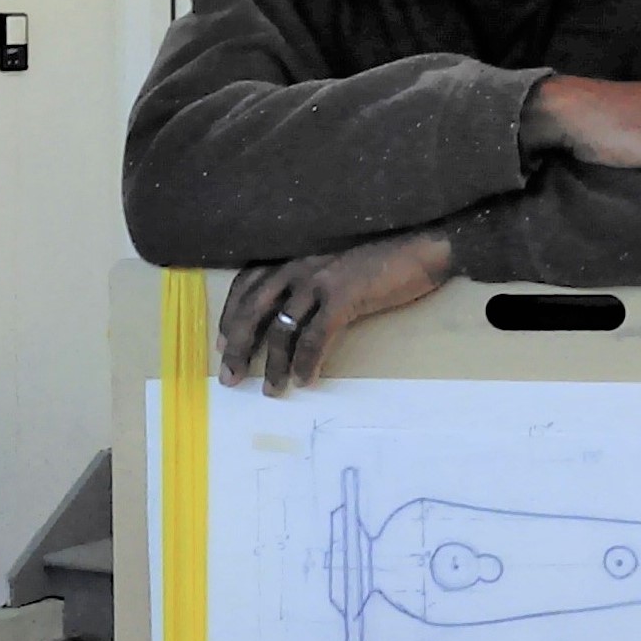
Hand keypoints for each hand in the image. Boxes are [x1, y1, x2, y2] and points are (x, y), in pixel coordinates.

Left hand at [217, 232, 454, 395]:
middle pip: (254, 309)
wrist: (419, 250)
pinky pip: (316, 336)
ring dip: (274, 364)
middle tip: (230, 378)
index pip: (247, 284)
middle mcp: (298, 265)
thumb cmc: (379, 263)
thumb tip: (286, 323)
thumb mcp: (332, 270)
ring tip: (271, 390)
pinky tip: (305, 379)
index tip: (221, 344)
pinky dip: (307, 361)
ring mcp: (320, 279)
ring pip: (282, 327)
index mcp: (293, 257)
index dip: (230, 316)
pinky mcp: (343, 295)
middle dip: (238, 345)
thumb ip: (308, 288)